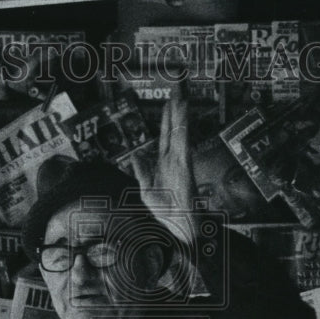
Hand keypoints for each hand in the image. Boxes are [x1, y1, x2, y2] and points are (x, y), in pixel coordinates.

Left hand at [131, 88, 197, 246]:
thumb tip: (135, 155)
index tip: (168, 102)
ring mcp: (180, 163)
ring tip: (181, 96)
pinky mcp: (184, 167)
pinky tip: (183, 117)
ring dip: (180, 115)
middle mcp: (174, 160)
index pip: (166, 136)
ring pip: (180, 133)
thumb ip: (141, 170)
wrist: (178, 228)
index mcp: (165, 163)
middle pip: (174, 130)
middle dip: (175, 110)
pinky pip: (183, 144)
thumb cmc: (165, 212)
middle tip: (177, 90)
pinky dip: (183, 129)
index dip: (166, 119)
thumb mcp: (145, 190)